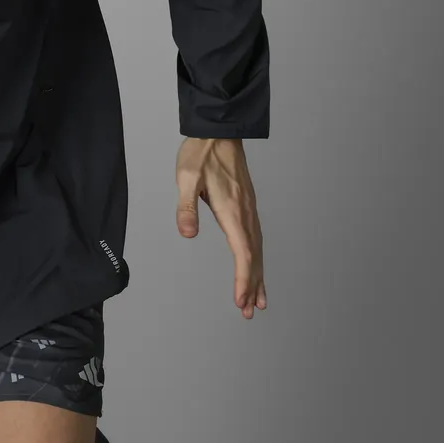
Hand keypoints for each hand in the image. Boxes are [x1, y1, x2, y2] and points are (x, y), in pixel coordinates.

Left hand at [175, 137, 266, 318]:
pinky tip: (255, 265)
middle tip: (249, 310)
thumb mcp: (185, 178)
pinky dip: (257, 257)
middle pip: (254, 256)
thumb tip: (187, 234)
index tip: (241, 301)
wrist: (218, 131)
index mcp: (232, 210)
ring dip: (257, 275)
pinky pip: (256, 237)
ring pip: (257, 248)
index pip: (242, 253)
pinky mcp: (247, 204)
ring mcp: (249, 209)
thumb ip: (186, 207)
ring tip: (257, 299)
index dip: (243, 279)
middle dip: (252, 285)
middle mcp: (245, 213)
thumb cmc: (200, 154)